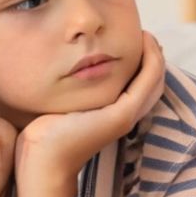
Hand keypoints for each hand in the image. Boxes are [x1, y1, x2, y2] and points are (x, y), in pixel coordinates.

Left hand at [15, 32, 166, 196]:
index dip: (142, 62)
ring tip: (145, 35)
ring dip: (155, 54)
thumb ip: (72, 87)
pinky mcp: (122, 115)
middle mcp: (125, 116)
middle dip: (152, 56)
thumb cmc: (43, 133)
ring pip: (154, 79)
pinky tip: (143, 42)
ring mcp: (126, 116)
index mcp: (113, 115)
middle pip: (153, 82)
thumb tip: (65, 68)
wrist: (40, 161)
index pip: (139, 85)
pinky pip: (148, 80)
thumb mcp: (63, 103)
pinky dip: (151, 59)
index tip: (134, 40)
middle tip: (144, 35)